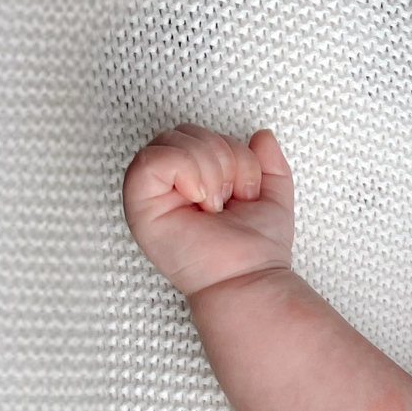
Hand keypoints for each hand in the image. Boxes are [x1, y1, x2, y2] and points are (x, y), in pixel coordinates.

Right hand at [122, 122, 293, 298]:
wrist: (249, 279)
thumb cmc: (256, 249)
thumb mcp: (273, 196)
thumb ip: (268, 164)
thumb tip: (262, 135)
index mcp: (191, 179)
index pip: (200, 134)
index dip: (230, 151)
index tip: (244, 192)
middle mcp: (167, 184)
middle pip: (185, 131)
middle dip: (222, 158)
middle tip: (229, 200)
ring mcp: (149, 194)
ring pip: (171, 140)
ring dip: (209, 168)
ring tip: (215, 205)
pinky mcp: (138, 204)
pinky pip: (153, 159)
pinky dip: (187, 171)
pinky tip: (200, 199)